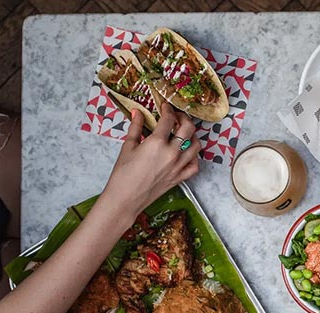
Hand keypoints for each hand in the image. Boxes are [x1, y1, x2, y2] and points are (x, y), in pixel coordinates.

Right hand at [98, 102, 200, 222]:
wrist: (126, 198)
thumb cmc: (123, 174)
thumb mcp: (128, 147)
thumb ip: (135, 127)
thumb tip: (138, 112)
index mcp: (156, 143)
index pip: (169, 119)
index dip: (168, 109)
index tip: (165, 106)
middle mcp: (171, 153)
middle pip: (188, 129)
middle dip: (184, 118)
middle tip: (177, 117)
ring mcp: (178, 166)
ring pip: (196, 145)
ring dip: (192, 136)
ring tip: (184, 132)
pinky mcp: (180, 177)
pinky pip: (195, 165)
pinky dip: (194, 157)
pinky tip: (187, 153)